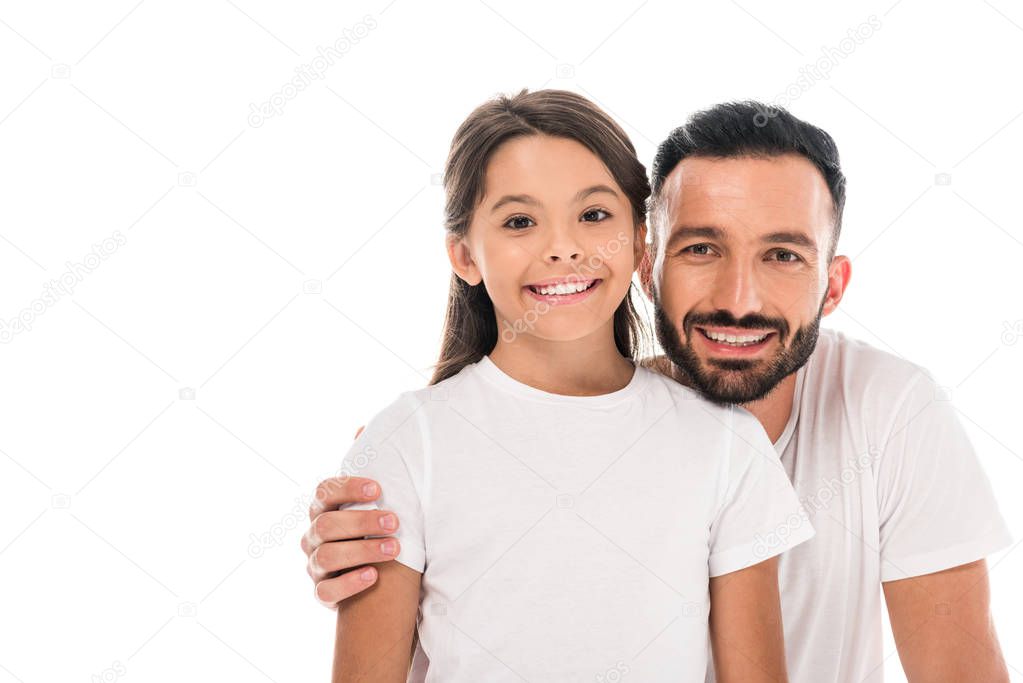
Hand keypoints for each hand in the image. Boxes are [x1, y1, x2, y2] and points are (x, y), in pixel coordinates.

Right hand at [303, 427, 402, 608]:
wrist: (374, 570)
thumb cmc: (372, 524)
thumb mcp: (370, 496)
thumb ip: (368, 465)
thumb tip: (362, 427)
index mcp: (323, 507)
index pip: (324, 491)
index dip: (348, 487)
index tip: (378, 488)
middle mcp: (313, 535)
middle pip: (326, 525)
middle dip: (362, 521)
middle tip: (396, 520)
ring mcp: (314, 565)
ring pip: (327, 557)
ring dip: (362, 550)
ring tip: (395, 548)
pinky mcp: (322, 592)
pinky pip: (325, 592)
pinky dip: (349, 584)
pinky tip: (373, 576)